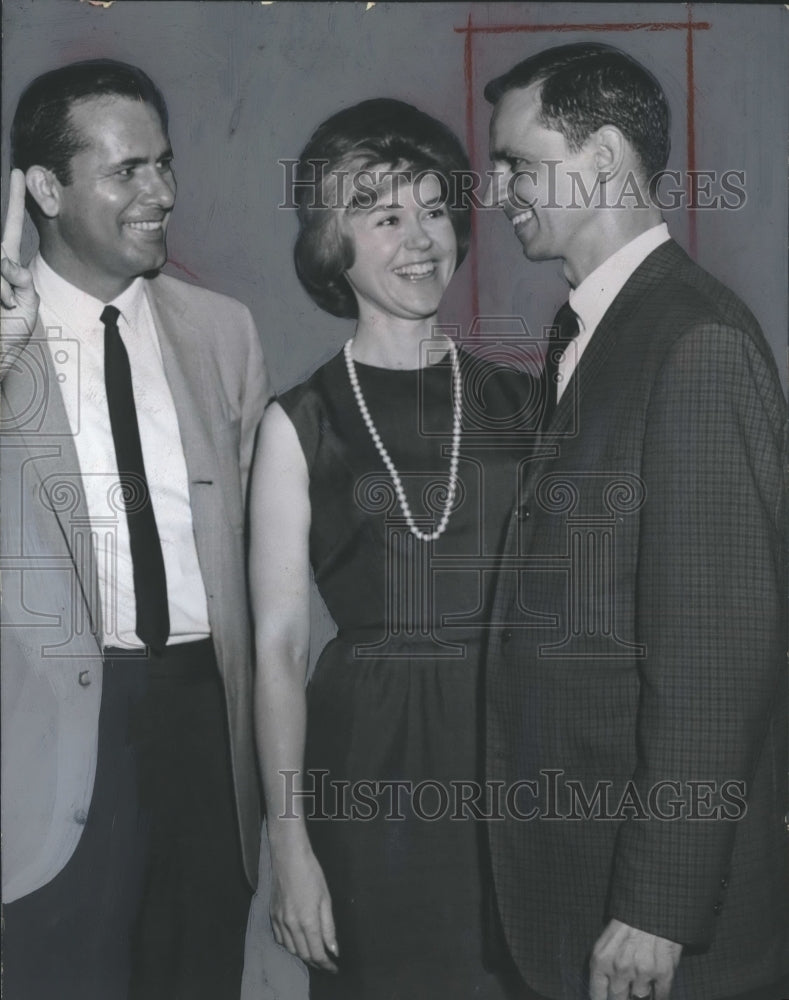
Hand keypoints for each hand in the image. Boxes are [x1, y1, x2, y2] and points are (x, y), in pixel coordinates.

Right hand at [1, 168, 38, 378]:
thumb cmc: (9, 333)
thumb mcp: (27, 307)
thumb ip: (23, 283)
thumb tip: (10, 264)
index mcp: (8, 266)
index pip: (13, 227)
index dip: (16, 201)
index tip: (19, 173)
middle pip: (3, 252)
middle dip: (7, 278)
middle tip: (9, 301)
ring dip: (3, 291)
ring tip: (5, 308)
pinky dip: (0, 293)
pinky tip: (1, 306)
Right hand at [270, 840, 338, 973]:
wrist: (288, 857)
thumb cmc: (312, 873)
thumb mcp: (326, 899)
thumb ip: (329, 927)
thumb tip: (334, 949)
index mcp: (307, 921)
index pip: (317, 953)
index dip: (327, 965)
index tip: (334, 968)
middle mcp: (291, 925)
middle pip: (303, 954)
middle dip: (316, 962)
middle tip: (327, 963)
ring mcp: (279, 921)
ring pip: (291, 949)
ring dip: (303, 955)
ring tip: (314, 953)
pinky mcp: (272, 915)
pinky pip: (280, 939)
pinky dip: (290, 945)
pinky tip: (297, 941)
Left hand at [589, 919, 681, 999]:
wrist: (651, 903)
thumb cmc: (628, 921)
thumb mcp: (607, 939)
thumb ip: (605, 965)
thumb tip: (607, 990)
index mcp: (602, 959)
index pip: (597, 994)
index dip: (602, 999)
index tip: (608, 998)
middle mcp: (620, 968)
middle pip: (619, 998)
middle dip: (623, 994)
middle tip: (627, 985)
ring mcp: (642, 972)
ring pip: (640, 996)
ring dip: (642, 991)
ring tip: (643, 976)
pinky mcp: (663, 972)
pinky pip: (661, 994)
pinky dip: (660, 993)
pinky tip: (658, 984)